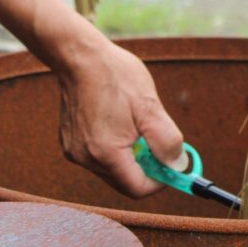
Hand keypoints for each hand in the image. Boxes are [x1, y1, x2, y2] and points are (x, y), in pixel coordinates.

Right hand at [56, 39, 183, 196]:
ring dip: (129, 156)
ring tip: (136, 125)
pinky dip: (113, 148)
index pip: (137, 189)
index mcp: (106, 153)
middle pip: (124, 181)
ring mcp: (75, 151)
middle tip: (156, 142)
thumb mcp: (150, 106)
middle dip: (145, 167)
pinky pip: (98, 156)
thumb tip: (177, 164)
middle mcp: (86, 158)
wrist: (80, 57)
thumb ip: (167, 141)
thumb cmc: (116, 76)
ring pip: (111, 169)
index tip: (171, 164)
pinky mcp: (70, 142)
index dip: (159, 181)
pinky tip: (118, 121)